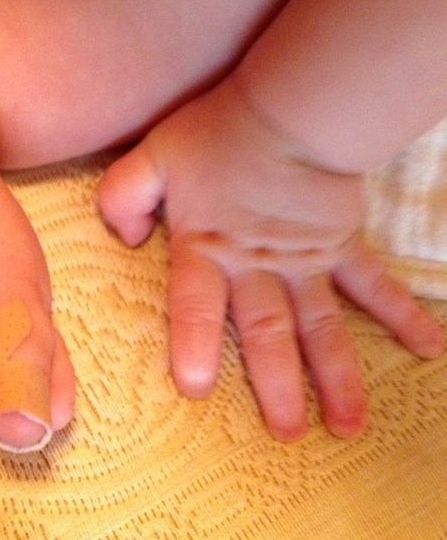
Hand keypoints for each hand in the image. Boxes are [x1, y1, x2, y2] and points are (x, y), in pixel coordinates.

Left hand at [98, 75, 443, 439]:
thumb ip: (124, 197)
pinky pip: (374, 285)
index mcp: (206, 247)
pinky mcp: (340, 246)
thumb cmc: (216, 132)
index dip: (194, 343)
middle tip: (285, 434)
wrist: (285, 105)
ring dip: (337, 376)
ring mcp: (305, 261)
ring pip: (322, 326)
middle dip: (276, 385)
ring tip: (348, 426)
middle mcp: (257, 266)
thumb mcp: (151, 157)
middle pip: (266, 331)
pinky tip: (428, 348)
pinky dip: (402, 314)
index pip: (195, 302)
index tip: (199, 389)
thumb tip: (123, 240)